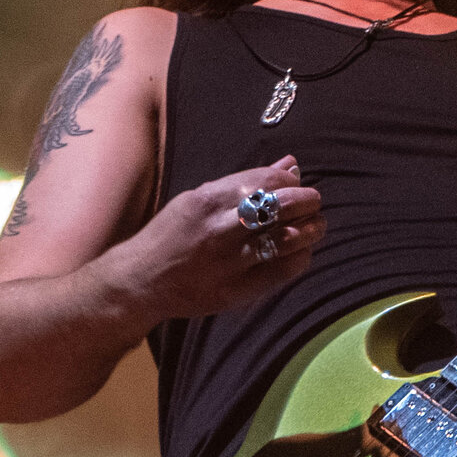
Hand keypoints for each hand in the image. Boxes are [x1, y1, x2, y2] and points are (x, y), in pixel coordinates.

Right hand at [115, 156, 325, 321]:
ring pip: (285, 240)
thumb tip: (291, 164)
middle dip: (307, 201)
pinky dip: (299, 259)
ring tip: (316, 225)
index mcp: (206, 201)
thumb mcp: (198, 199)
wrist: (140, 281)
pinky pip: (280, 273)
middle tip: (314, 203)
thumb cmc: (172, 234)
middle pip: (280, 208)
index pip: (265, 181)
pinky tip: (302, 253)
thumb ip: (244, 182)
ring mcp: (226, 263)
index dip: (290, 181)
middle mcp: (217, 230)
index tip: (296, 184)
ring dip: (310, 230)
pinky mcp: (232, 291)